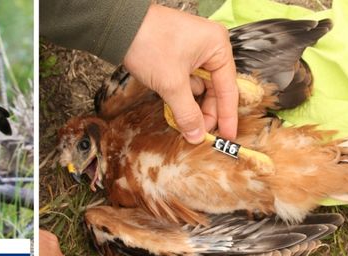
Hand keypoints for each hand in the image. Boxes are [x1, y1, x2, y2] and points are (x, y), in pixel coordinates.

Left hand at [123, 4, 238, 142]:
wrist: (119, 26)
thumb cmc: (149, 44)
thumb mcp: (171, 84)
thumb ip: (187, 113)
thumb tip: (197, 136)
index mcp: (218, 46)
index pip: (228, 87)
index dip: (227, 115)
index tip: (228, 136)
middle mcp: (210, 46)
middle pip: (214, 88)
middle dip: (206, 111)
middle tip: (199, 134)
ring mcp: (194, 49)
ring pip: (199, 85)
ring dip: (192, 105)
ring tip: (186, 126)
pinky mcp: (178, 54)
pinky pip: (186, 80)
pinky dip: (182, 96)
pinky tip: (176, 111)